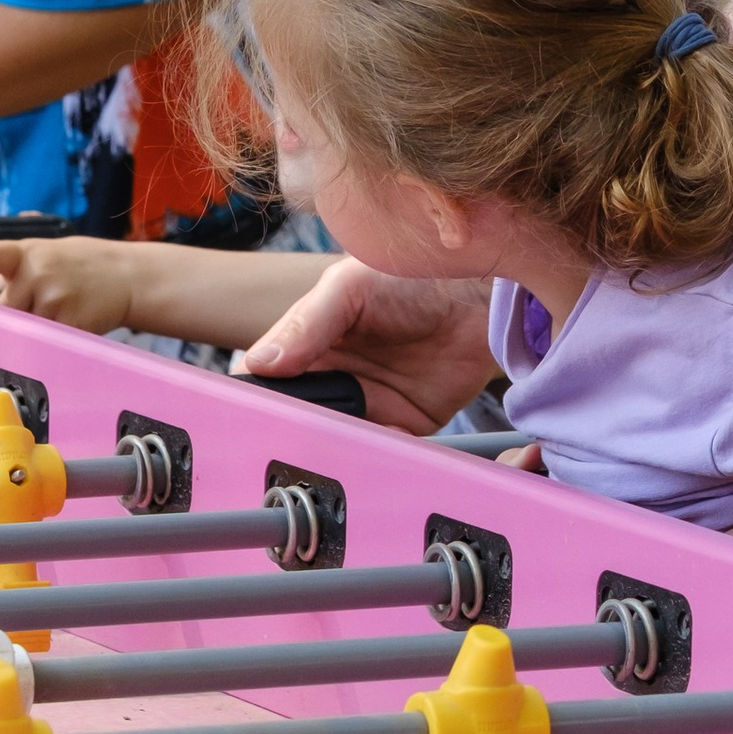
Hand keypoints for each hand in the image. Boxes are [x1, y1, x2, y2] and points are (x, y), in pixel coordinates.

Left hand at [0, 238, 138, 332]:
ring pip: (21, 329)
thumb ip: (15, 268)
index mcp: (28, 252)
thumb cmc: (89, 264)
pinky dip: (48, 341)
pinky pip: (44, 341)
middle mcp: (38, 272)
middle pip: (0, 309)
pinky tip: (65, 327)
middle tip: (20, 317)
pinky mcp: (68, 323)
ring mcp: (53, 298)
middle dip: (5, 318)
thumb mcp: (50, 253)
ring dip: (30, 331)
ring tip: (55, 316)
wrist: (131, 277)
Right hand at [237, 262, 495, 438]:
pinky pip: (382, 452)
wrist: (479, 293)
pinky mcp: (404, 425)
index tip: (252, 422)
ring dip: (333, 451)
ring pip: (335, 442)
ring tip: (334, 452)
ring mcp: (367, 405)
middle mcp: (332, 379)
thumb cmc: (411, 274)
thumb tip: (261, 362)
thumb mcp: (349, 289)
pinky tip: (377, 453)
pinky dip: (377, 459)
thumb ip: (306, 324)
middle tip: (294, 445)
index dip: (256, 404)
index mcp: (305, 345)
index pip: (264, 382)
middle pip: (296, 421)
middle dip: (294, 436)